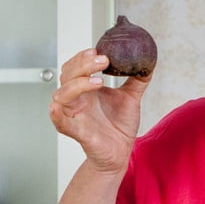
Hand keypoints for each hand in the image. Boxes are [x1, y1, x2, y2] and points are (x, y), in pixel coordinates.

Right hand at [48, 48, 148, 173]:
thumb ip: (138, 79)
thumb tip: (148, 61)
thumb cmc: (119, 126)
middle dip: (84, 65)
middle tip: (104, 60)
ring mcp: (75, 116)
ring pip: (63, 95)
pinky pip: (62, 123)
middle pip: (68, 76)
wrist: (121, 152)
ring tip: (99, 80)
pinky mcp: (78, 133)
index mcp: (86, 90)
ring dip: (77, 84)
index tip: (98, 51)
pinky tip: (56, 108)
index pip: (75, 67)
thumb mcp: (131, 98)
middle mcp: (77, 100)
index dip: (83, 57)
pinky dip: (57, 116)